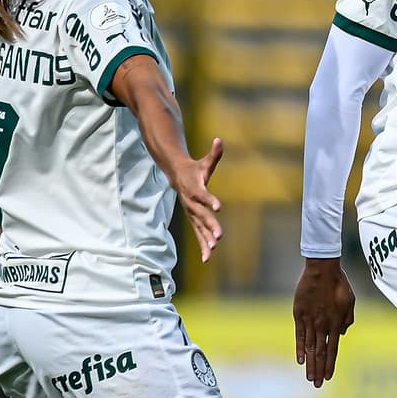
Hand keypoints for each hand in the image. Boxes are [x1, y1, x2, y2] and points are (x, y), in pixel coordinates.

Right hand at [174, 136, 223, 261]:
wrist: (176, 176)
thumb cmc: (194, 169)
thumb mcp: (205, 162)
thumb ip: (214, 153)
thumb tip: (220, 140)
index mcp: (195, 188)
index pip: (203, 195)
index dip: (210, 200)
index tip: (219, 207)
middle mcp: (192, 203)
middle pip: (201, 216)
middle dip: (209, 226)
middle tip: (218, 237)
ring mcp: (191, 212)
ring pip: (198, 228)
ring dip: (205, 240)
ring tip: (212, 251)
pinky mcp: (193, 218)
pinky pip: (198, 233)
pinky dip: (203, 245)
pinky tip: (208, 257)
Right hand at [293, 257, 356, 386]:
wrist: (322, 270)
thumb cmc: (339, 284)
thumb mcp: (350, 301)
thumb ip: (347, 319)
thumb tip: (342, 334)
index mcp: (336, 324)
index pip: (332, 350)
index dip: (330, 365)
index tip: (328, 377)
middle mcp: (323, 326)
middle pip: (320, 353)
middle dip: (319, 370)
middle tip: (316, 385)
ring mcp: (310, 321)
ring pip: (309, 348)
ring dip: (309, 364)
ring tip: (309, 378)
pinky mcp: (299, 314)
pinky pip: (299, 335)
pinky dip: (299, 348)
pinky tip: (300, 360)